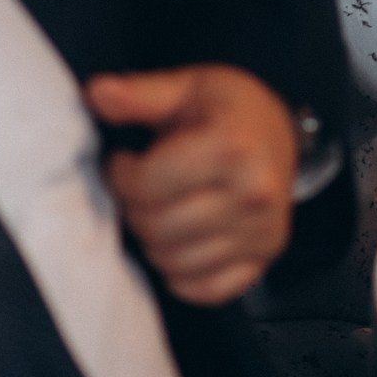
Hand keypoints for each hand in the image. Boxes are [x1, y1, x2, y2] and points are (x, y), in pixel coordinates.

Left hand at [86, 64, 297, 304]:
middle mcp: (254, 192)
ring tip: (161, 209)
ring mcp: (262, 230)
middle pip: (158, 227)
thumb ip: (141, 93)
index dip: (121, 175)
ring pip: (174, 261)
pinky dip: (182, 272)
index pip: (148, 184)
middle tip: (141, 188)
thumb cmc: (229, 109)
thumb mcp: (188, 87)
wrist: (280, 132)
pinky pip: (204, 289)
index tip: (125, 162)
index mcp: (233, 145)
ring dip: (154, 241)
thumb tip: (96, 92)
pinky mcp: (263, 258)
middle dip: (135, 209)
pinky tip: (181, 239)